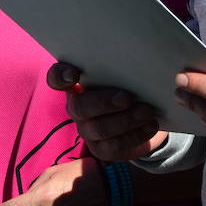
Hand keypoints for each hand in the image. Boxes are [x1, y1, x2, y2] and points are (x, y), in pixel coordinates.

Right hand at [49, 63, 166, 161]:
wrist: (147, 116)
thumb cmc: (132, 86)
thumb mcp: (127, 74)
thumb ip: (122, 68)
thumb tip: (137, 56)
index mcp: (78, 84)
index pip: (56, 79)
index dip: (60, 76)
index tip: (74, 74)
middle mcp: (77, 107)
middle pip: (78, 107)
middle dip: (103, 102)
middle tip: (127, 97)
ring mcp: (87, 130)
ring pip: (98, 129)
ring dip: (125, 120)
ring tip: (147, 111)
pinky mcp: (101, 149)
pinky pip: (113, 146)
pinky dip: (134, 135)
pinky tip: (150, 125)